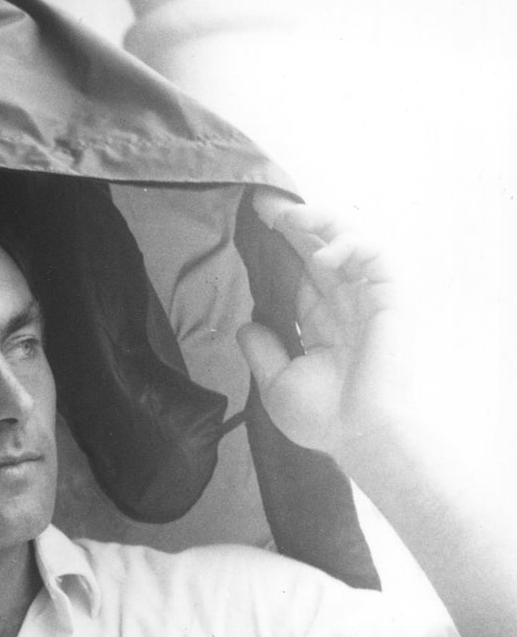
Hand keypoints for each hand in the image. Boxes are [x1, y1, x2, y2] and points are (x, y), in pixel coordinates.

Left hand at [236, 195, 410, 459]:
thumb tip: (245, 326)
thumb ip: (262, 350)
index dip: (280, 245)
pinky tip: (323, 257)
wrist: (357, 434)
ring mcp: (369, 296)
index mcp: (321, 319)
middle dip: (295, 221)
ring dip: (321, 221)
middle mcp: (345, 301)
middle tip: (263, 202)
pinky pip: (375, 254)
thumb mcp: (276, 382)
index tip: (253, 223)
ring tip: (288, 217)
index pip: (301, 269)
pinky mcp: (391, 296)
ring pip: (351, 239)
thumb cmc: (321, 416)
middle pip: (321, 247)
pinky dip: (350, 246)